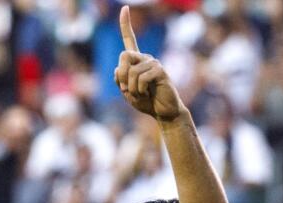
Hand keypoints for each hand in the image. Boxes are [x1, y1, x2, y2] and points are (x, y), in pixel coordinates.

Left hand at [114, 6, 184, 122]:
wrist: (163, 112)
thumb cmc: (146, 101)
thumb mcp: (127, 91)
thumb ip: (120, 79)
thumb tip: (119, 69)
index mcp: (136, 61)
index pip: (130, 40)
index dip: (125, 24)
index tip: (125, 7)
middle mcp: (145, 58)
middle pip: (124, 56)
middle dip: (121, 75)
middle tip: (126, 88)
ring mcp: (154, 63)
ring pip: (131, 71)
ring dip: (131, 88)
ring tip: (141, 94)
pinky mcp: (160, 71)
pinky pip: (141, 78)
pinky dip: (139, 90)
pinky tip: (147, 93)